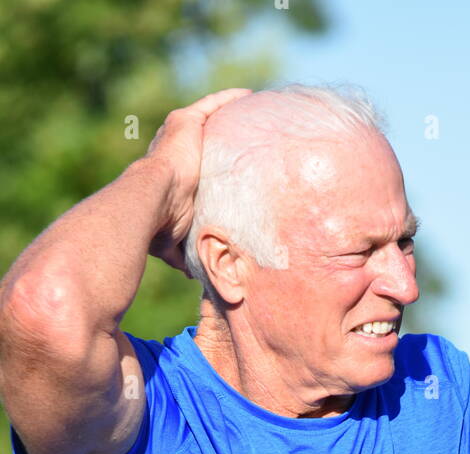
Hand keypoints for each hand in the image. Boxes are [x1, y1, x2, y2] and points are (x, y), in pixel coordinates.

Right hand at [144, 88, 252, 272]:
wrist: (149, 203)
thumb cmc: (158, 227)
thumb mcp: (170, 242)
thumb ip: (181, 253)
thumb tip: (194, 273)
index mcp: (167, 175)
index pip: (189, 165)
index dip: (205, 164)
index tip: (224, 168)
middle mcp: (170, 150)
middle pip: (200, 138)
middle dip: (217, 136)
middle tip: (242, 136)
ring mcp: (177, 133)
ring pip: (207, 118)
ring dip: (226, 113)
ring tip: (251, 110)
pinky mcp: (185, 122)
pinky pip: (212, 106)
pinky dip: (229, 100)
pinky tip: (248, 96)